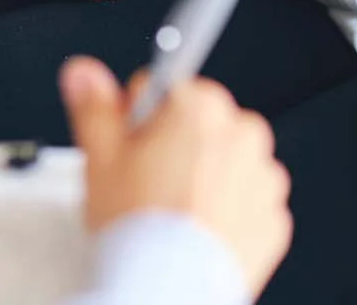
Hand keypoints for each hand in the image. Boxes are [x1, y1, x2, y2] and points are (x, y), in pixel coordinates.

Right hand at [61, 57, 290, 297]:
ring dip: (202, 179)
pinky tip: (194, 231)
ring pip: (224, 164)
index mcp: (202, 106)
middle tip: (146, 185)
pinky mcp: (273, 220)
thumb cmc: (141, 230)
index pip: (164, 88)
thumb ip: (94, 105)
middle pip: (198, 124)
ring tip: (170, 214)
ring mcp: (263, 179)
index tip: (131, 148)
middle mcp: (242, 134)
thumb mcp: (99, 158)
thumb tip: (83, 74)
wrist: (171, 292)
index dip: (139, 121)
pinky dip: (224, 213)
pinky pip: (245, 204)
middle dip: (174, 147)